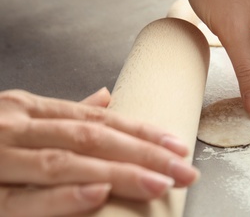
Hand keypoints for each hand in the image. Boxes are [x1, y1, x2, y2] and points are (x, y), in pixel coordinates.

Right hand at [0, 89, 198, 216]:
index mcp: (32, 109)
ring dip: (117, 172)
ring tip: (159, 182)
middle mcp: (18, 127)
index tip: (177, 143)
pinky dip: (61, 195)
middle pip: (93, 138)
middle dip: (143, 154)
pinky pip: (23, 198)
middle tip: (184, 167)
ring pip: (66, 162)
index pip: (100, 119)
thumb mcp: (20, 115)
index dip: (142, 131)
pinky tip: (97, 193)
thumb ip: (64, 112)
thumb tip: (106, 99)